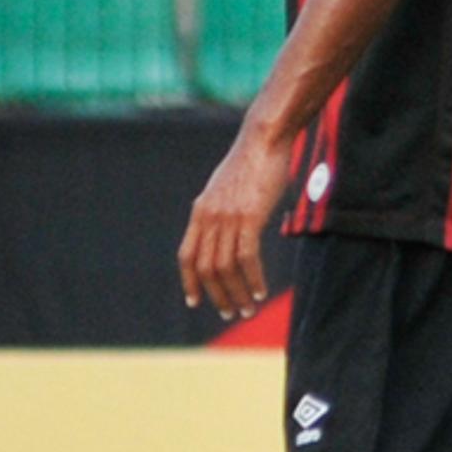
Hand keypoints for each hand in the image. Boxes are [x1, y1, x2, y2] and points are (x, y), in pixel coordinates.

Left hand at [177, 129, 293, 320]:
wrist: (264, 139)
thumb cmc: (252, 160)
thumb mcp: (228, 187)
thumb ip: (223, 209)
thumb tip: (230, 227)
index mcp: (201, 211)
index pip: (187, 256)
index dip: (189, 282)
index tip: (196, 302)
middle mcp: (209, 217)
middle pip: (206, 268)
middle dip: (218, 295)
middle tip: (231, 313)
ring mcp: (227, 217)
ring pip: (225, 268)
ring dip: (236, 293)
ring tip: (248, 309)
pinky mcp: (249, 216)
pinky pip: (246, 257)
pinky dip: (252, 279)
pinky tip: (260, 291)